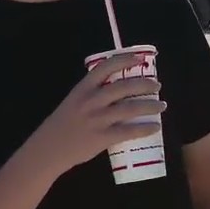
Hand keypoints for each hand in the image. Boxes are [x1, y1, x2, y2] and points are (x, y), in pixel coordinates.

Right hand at [33, 53, 166, 170]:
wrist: (48, 149)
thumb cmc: (62, 124)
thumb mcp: (73, 101)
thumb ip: (92, 93)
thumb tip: (118, 87)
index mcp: (82, 89)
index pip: (105, 67)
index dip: (124, 60)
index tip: (140, 59)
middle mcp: (90, 101)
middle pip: (123, 87)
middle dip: (144, 84)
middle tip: (157, 85)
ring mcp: (97, 120)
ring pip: (130, 108)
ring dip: (150, 105)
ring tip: (161, 105)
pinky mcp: (102, 137)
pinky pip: (129, 131)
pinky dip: (145, 129)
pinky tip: (155, 127)